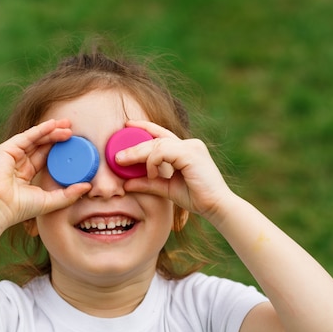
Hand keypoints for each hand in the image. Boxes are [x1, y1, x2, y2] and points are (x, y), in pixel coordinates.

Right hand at [0, 119, 90, 227]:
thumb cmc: (21, 208)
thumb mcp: (50, 201)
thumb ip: (69, 194)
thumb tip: (88, 187)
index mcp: (26, 174)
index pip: (45, 157)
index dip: (59, 149)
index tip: (75, 143)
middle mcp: (18, 162)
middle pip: (41, 145)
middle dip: (57, 135)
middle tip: (73, 128)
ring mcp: (12, 155)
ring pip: (35, 138)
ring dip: (51, 130)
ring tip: (67, 124)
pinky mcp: (6, 150)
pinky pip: (26, 136)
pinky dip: (40, 130)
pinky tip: (53, 125)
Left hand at [115, 120, 233, 219]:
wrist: (215, 206)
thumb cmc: (196, 197)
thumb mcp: (165, 188)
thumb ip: (147, 183)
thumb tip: (126, 184)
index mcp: (185, 149)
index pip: (161, 133)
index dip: (144, 127)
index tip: (127, 124)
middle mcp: (189, 144)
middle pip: (156, 139)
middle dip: (134, 145)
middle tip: (117, 156)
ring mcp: (191, 147)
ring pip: (157, 144)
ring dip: (140, 155)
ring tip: (127, 165)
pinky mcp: (191, 153)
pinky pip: (164, 151)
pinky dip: (153, 162)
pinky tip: (152, 174)